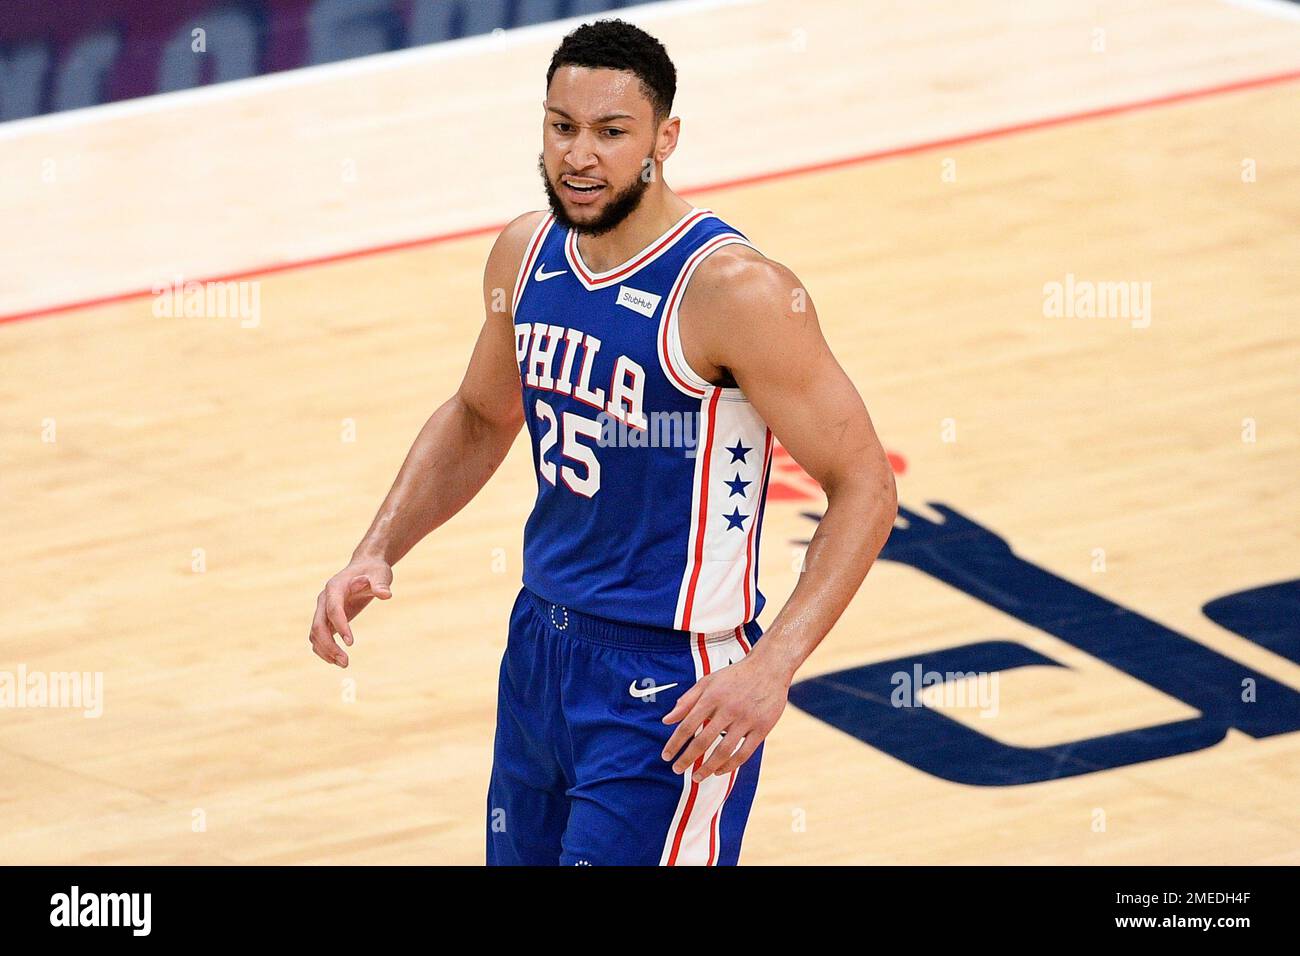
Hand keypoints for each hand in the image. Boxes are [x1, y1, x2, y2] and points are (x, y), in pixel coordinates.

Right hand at [308, 558, 392, 667]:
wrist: (365, 567)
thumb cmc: (373, 570)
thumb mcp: (380, 574)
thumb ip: (380, 584)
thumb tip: (386, 594)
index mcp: (335, 587)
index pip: (333, 609)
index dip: (340, 626)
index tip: (351, 642)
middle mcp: (324, 599)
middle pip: (318, 625)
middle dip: (329, 645)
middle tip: (345, 661)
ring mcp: (323, 609)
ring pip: (315, 634)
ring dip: (326, 651)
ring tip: (344, 664)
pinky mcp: (326, 618)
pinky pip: (319, 636)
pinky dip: (324, 649)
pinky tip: (336, 660)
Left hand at [660, 647, 791, 781]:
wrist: (769, 667)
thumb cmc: (734, 676)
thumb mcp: (707, 682)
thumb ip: (686, 701)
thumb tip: (666, 721)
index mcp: (712, 697)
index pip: (687, 725)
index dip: (674, 743)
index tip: (666, 756)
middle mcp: (728, 709)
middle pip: (703, 741)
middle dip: (687, 759)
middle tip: (676, 769)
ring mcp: (746, 719)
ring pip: (724, 751)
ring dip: (708, 768)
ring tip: (696, 777)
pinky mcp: (763, 728)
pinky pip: (744, 753)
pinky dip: (730, 765)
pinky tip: (719, 771)